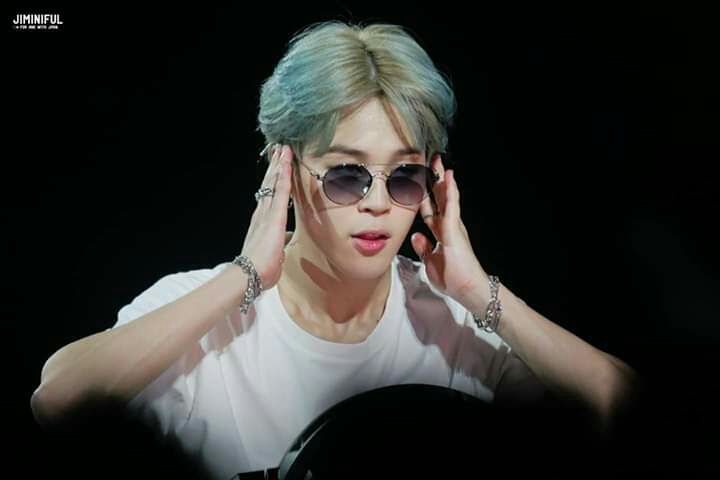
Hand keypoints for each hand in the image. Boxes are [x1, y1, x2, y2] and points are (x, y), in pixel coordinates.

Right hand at [240, 144, 292, 288]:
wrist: (250, 275)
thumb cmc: (260, 270)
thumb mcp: (274, 254)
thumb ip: (280, 244)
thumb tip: (286, 241)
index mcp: (263, 222)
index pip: (270, 196)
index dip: (274, 180)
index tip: (278, 166)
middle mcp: (262, 213)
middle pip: (270, 184)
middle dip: (275, 166)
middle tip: (279, 149)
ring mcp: (267, 213)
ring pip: (274, 183)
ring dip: (279, 165)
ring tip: (283, 149)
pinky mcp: (275, 215)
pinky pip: (281, 191)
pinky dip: (284, 176)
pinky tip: (286, 163)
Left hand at [410, 155, 488, 305]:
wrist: (467, 289)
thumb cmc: (452, 278)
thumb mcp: (431, 262)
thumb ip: (424, 248)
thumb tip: (417, 235)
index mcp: (441, 234)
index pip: (429, 211)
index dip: (423, 197)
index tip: (417, 183)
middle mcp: (448, 226)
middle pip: (438, 199)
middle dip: (433, 181)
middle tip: (429, 162)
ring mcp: (453, 226)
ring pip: (446, 198)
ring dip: (442, 180)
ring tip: (438, 162)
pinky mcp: (455, 229)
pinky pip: (451, 206)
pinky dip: (449, 191)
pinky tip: (448, 178)